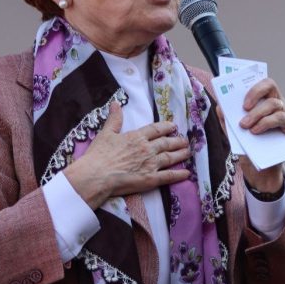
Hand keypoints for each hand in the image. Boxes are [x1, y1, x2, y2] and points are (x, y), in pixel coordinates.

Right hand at [63, 102, 191, 208]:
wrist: (96, 176)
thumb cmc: (99, 155)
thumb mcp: (106, 133)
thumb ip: (114, 119)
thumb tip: (115, 103)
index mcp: (136, 137)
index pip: (155, 130)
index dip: (165, 127)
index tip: (173, 126)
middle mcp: (147, 149)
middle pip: (166, 143)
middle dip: (177, 141)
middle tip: (185, 140)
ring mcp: (150, 164)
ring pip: (170, 157)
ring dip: (181, 154)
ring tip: (188, 151)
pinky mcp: (150, 179)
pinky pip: (168, 176)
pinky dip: (179, 174)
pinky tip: (187, 173)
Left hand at [220, 78, 284, 192]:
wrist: (258, 166)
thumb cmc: (247, 143)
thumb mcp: (232, 130)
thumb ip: (226, 118)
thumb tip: (220, 106)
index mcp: (264, 98)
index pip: (261, 82)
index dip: (251, 85)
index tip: (240, 95)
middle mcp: (278, 101)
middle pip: (270, 86)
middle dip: (254, 94)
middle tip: (243, 108)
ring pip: (274, 104)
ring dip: (257, 114)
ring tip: (246, 126)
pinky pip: (282, 118)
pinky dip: (267, 123)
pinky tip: (256, 131)